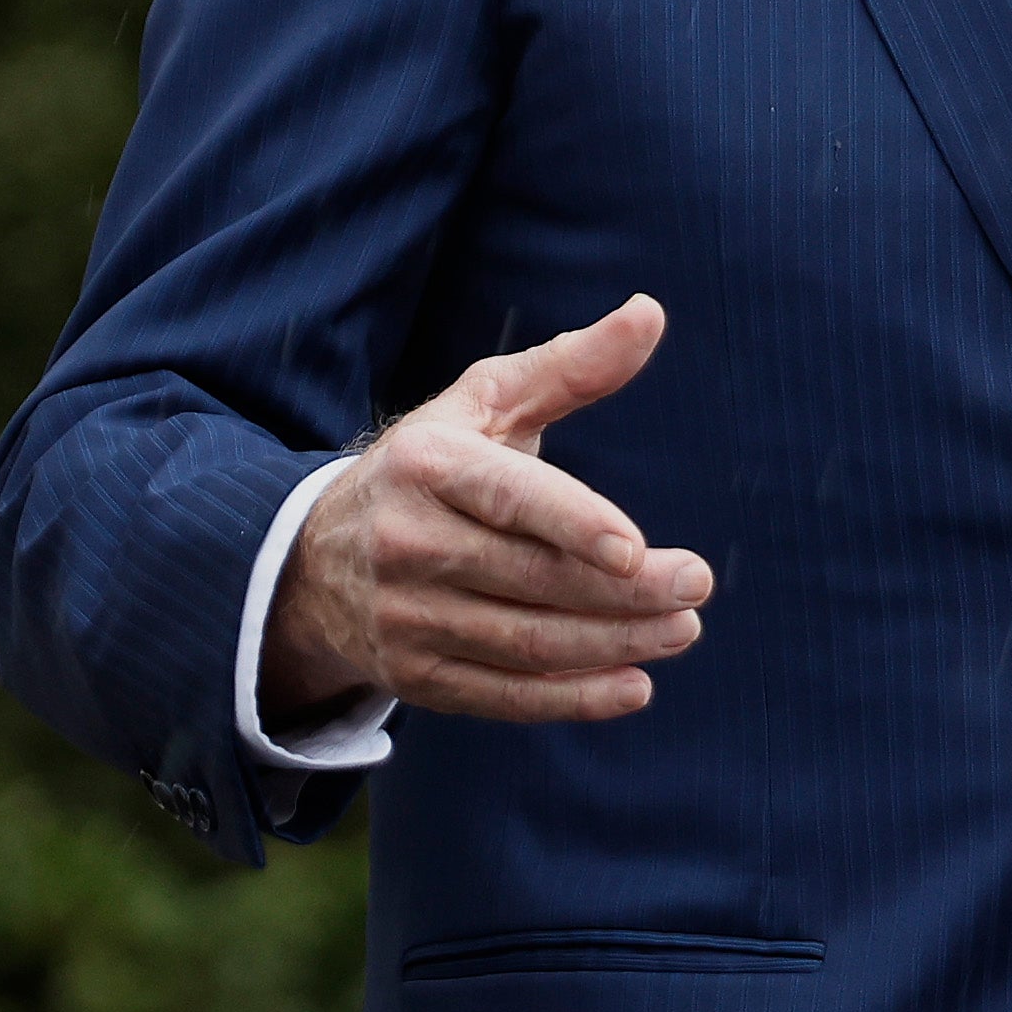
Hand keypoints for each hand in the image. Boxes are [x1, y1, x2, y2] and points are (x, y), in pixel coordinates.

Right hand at [260, 295, 713, 726]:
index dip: (571, 524)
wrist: (316, 560)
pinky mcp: (415, 675)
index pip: (506, 497)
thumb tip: (650, 313)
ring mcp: (406, 616)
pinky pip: (504, 694)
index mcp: (426, 464)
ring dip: (615, 643)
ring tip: (682, 629)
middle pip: (531, 577)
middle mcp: (407, 541)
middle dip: (625, 590)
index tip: (636, 547)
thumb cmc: (432, 466)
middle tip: (696, 587)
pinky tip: (634, 685)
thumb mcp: (484, 404)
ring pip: (527, 641)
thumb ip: (569, 366)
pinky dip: (574, 698)